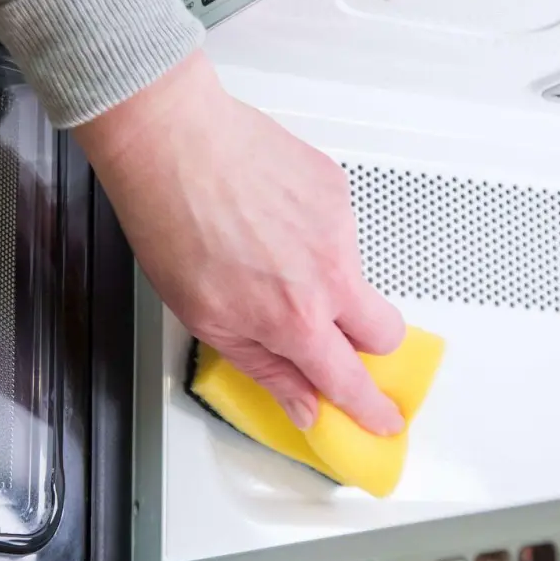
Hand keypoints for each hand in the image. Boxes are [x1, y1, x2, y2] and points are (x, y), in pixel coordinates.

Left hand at [73, 51, 406, 434]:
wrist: (174, 142)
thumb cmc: (173, 223)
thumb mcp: (207, 322)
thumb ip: (266, 369)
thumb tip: (302, 404)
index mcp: (296, 319)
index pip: (352, 381)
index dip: (371, 409)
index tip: (382, 418)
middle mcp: (330, 275)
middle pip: (386, 333)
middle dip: (368, 347)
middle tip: (333, 340)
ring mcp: (340, 228)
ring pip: (358, 276)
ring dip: (328, 281)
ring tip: (268, 258)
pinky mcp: (337, 188)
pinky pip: (340, 230)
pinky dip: (314, 235)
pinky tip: (271, 222)